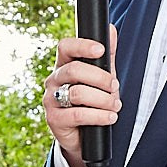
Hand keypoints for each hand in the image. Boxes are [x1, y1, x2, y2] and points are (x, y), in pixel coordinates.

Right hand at [43, 29, 119, 166]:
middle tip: (115, 87)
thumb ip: (107, 56)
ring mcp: (50, 100)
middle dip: (101, 78)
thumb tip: (110, 29)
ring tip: (115, 106)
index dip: (82, 46)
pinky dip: (99, 115)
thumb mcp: (102, 77)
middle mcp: (53, 80)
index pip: (65, 47)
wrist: (84, 136)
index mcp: (63, 65)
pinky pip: (78, 114)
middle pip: (75, 69)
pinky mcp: (54, 119)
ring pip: (78, 92)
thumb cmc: (92, 101)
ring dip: (103, 99)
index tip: (101, 50)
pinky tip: (110, 117)